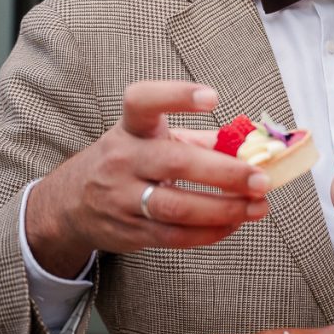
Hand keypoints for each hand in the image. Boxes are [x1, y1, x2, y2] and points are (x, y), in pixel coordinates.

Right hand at [27, 80, 269, 277]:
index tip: (212, 98)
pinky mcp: (130, 231)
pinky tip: (235, 224)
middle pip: (176, 163)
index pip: (143, 102)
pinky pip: (176, 236)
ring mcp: (122, 198)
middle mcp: (122, 159)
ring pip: (178, 207)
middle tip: (260, 179)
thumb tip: (253, 146)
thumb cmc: (129, 163)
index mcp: (131, 129)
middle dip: (225, 173)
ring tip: (258, 207)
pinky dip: (211, 232)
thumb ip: (200, 141)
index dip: (176, 96)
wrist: (72, 203)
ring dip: (225, 209)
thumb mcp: (152, 140)